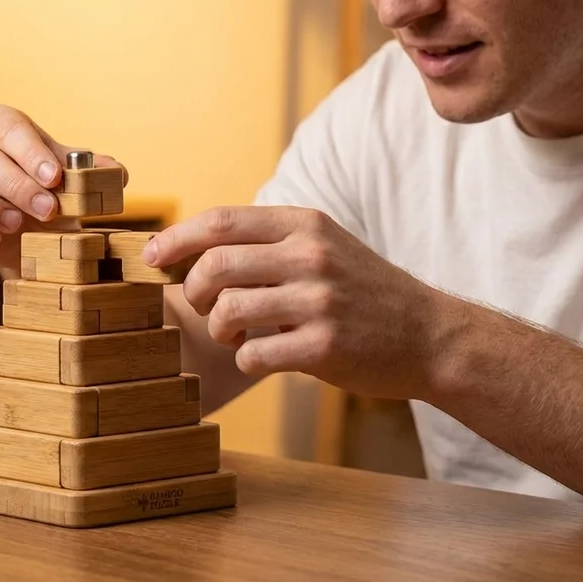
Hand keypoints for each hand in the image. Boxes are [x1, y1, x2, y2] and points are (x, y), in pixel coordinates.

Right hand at [0, 104, 126, 269]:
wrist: (29, 231)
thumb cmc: (47, 191)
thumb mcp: (72, 178)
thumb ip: (94, 172)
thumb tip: (115, 173)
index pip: (8, 128)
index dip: (30, 152)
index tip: (54, 178)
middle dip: (15, 185)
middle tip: (48, 210)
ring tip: (16, 224)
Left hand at [144, 206, 452, 400]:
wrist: (430, 336)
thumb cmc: (362, 292)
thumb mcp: (323, 247)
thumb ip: (268, 243)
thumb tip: (191, 249)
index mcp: (305, 224)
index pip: (222, 222)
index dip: (177, 239)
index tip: (152, 257)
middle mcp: (311, 256)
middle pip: (215, 266)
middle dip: (193, 292)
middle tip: (203, 308)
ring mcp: (319, 301)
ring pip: (227, 311)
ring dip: (218, 329)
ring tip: (235, 334)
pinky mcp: (325, 346)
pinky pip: (253, 354)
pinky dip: (245, 359)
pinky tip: (262, 356)